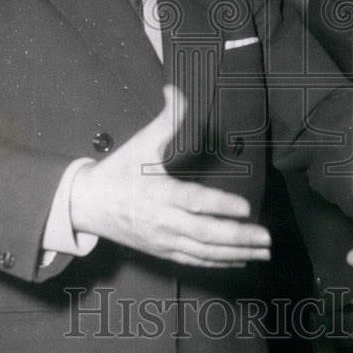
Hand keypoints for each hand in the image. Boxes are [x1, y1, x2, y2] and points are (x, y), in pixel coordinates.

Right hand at [70, 85, 271, 266]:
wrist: (86, 205)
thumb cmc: (118, 171)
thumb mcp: (140, 143)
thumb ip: (165, 119)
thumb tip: (175, 89)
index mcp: (159, 193)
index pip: (194, 202)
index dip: (220, 206)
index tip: (246, 207)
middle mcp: (163, 221)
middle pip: (205, 234)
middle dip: (238, 237)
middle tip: (267, 237)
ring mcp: (163, 240)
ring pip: (204, 252)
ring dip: (236, 253)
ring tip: (263, 252)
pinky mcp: (162, 251)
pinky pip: (194, 261)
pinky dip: (219, 262)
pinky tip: (241, 260)